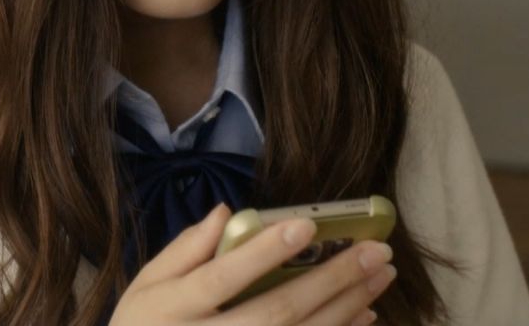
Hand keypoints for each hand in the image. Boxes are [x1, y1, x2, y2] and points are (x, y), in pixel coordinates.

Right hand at [109, 204, 395, 325]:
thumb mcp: (147, 286)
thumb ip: (184, 249)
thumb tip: (227, 213)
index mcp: (175, 309)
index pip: (223, 277)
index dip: (264, 252)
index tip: (305, 225)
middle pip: (276, 312)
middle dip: (331, 280)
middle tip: (376, 251)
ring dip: (347, 308)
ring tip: (381, 275)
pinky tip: (364, 316)